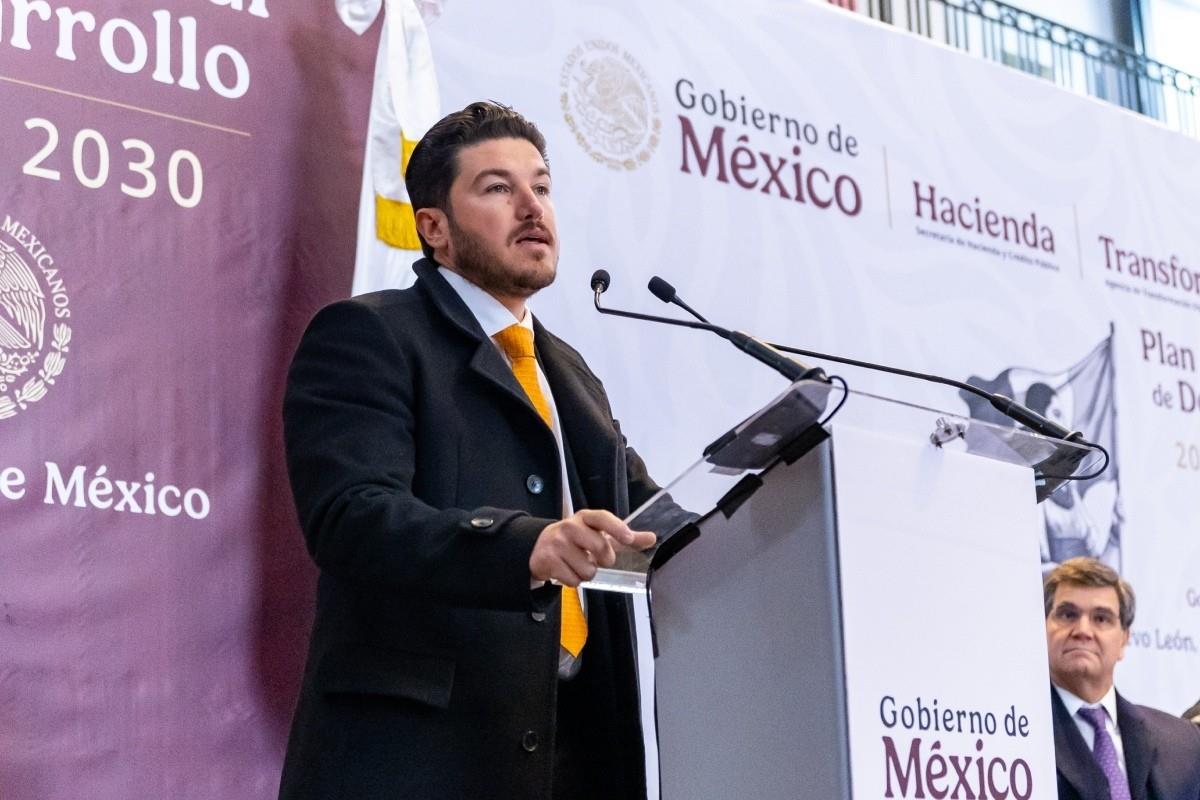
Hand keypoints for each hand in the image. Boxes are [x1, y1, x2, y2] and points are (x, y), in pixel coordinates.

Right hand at [529, 509, 656, 586]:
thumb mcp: (597, 534)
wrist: (539, 546)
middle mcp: (570, 527)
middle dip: (603, 560)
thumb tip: (652, 538)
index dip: (617, 527)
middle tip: (594, 558)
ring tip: (577, 564)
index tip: (628, 538)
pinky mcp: (548, 560)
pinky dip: (573, 580)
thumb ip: (624, 537)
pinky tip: (566, 570)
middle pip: (600, 548)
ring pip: (588, 570)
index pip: (602, 517)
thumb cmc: (576, 540)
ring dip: (586, 573)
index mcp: (585, 517)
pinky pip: (573, 580)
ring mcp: (557, 543)